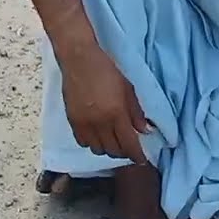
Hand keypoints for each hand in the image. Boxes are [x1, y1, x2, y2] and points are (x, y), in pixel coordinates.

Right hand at [58, 44, 151, 163]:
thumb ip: (136, 112)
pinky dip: (92, 143)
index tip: (141, 159)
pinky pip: (83, 142)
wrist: (79, 59)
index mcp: (116, 114)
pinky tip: (97, 134)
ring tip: (112, 140)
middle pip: (113, 150)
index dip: (137, 156)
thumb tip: (145, 131)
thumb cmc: (106, 70)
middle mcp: (100, 123)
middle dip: (124, 151)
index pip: (129, 145)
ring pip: (98, 149)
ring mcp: (84, 123)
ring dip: (108, 148)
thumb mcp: (128, 88)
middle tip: (128, 145)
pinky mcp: (72, 121)